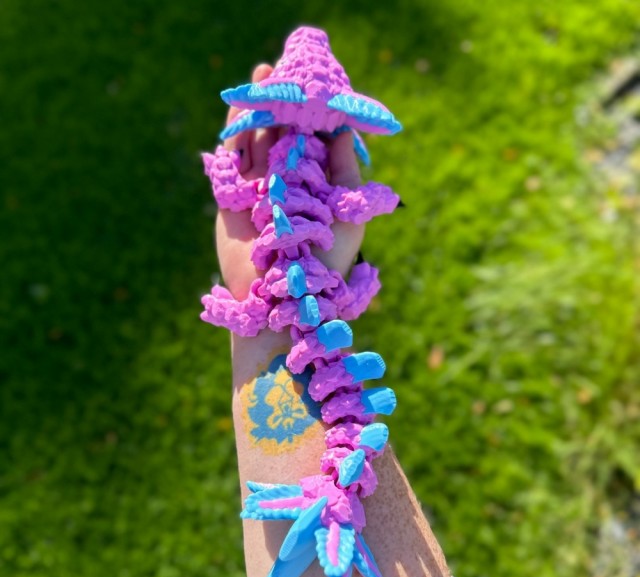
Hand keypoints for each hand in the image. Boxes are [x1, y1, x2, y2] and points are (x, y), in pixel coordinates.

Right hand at [215, 64, 364, 300]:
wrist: (290, 303)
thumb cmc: (330, 263)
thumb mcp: (348, 213)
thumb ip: (345, 172)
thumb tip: (345, 130)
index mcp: (313, 186)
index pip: (309, 141)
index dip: (307, 112)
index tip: (310, 84)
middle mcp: (284, 185)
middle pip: (277, 136)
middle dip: (277, 105)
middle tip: (277, 70)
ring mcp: (257, 193)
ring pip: (253, 144)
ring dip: (254, 113)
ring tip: (258, 81)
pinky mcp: (232, 203)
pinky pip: (231, 164)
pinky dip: (233, 138)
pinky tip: (239, 113)